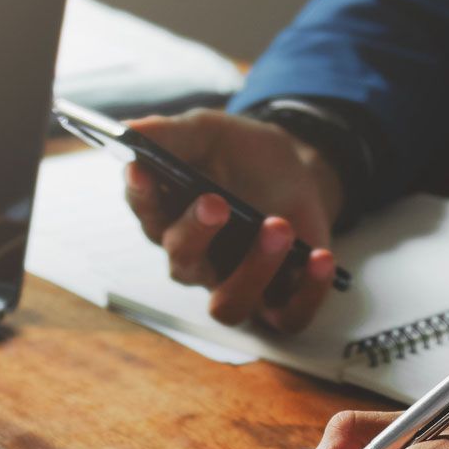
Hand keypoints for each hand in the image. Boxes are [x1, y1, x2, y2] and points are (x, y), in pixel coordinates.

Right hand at [122, 110, 344, 333]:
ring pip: (229, 304)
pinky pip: (288, 317)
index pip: (145, 211)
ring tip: (278, 226)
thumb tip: (129, 130)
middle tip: (216, 202)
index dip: (141, 194)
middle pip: (181, 262)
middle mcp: (195, 259)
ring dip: (253, 271)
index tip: (142, 170)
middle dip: (196, 233)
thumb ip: (172, 135)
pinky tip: (319, 257)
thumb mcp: (210, 132)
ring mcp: (234, 285)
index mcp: (169, 216)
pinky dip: (307, 293)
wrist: (296, 174)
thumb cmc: (242, 156)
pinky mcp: (277, 302)